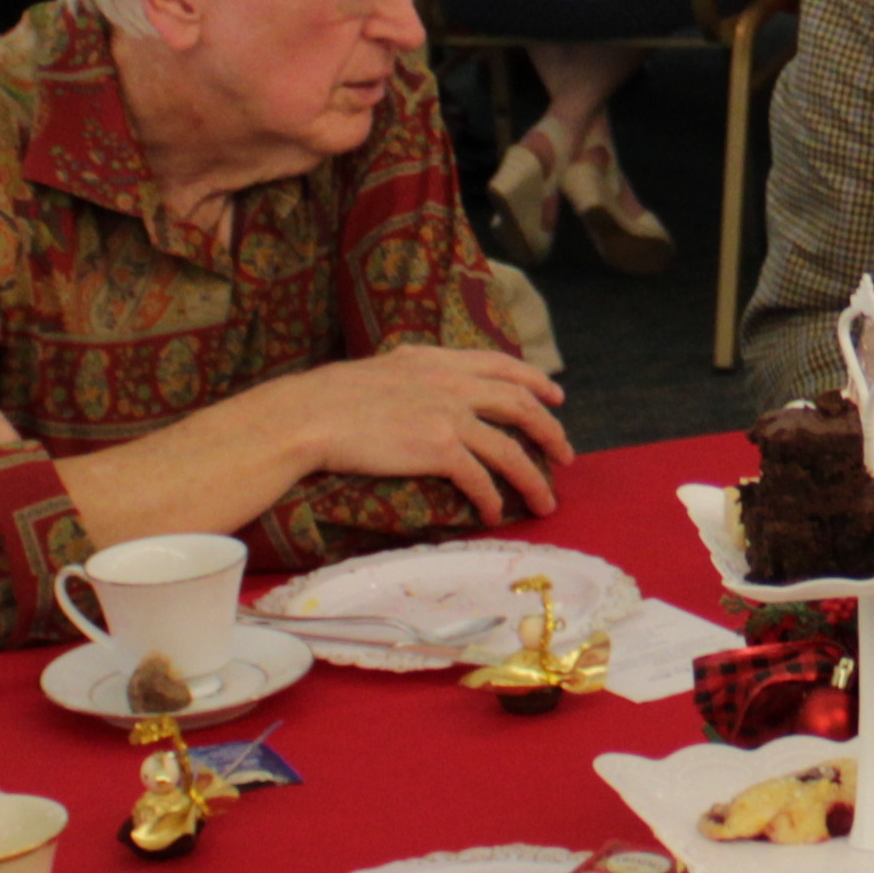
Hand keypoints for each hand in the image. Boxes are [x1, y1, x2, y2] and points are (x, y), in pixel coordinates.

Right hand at [282, 342, 572, 515]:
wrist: (309, 414)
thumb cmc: (330, 398)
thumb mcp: (381, 370)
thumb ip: (413, 377)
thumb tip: (421, 389)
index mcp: (436, 359)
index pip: (500, 364)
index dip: (534, 380)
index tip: (554, 396)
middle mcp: (451, 383)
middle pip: (520, 404)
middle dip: (550, 431)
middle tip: (564, 454)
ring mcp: (448, 415)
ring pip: (511, 448)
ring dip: (534, 477)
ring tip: (545, 500)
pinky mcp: (439, 448)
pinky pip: (481, 478)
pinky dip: (493, 498)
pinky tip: (495, 513)